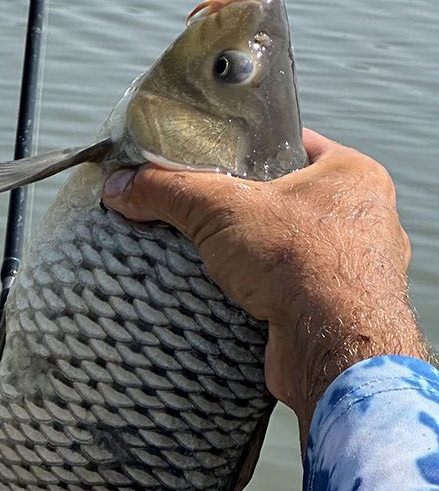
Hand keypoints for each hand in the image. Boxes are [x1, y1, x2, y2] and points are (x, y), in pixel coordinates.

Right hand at [101, 130, 429, 445]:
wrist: (334, 346)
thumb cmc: (302, 264)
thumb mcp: (218, 211)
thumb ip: (168, 191)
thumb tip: (122, 186)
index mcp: (353, 175)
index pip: (298, 144)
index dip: (254, 150)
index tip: (218, 161)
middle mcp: (367, 218)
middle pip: (294, 200)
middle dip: (252, 209)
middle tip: (210, 213)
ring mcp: (361, 269)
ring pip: (298, 250)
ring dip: (262, 257)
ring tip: (219, 259)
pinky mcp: (345, 313)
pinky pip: (301, 292)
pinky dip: (272, 295)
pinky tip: (240, 299)